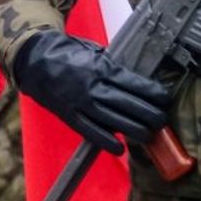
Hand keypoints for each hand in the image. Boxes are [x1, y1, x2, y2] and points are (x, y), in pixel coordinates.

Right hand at [12, 31, 169, 154]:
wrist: (35, 61)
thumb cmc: (70, 54)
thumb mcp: (95, 52)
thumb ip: (115, 66)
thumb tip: (139, 79)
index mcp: (101, 68)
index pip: (134, 84)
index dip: (153, 93)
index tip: (165, 99)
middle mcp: (93, 87)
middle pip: (128, 105)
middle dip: (150, 114)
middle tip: (163, 120)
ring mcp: (81, 103)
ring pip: (114, 121)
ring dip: (135, 130)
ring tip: (149, 134)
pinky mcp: (71, 116)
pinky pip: (91, 132)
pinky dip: (106, 141)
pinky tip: (120, 148)